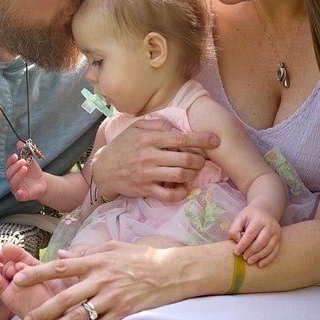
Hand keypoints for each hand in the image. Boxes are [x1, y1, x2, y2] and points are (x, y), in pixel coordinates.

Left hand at [4, 242, 188, 319]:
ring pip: (78, 317)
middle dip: (43, 311)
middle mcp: (101, 280)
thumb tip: (61, 255)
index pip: (61, 267)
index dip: (38, 274)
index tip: (18, 279)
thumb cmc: (140, 257)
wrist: (171, 271)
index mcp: (96, 262)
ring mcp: (111, 298)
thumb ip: (86, 253)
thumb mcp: (112, 248)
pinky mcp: (122, 313)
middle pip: (65, 297)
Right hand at [6, 141, 48, 200]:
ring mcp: (16, 188)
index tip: (16, 155)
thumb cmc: (33, 172)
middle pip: (9, 174)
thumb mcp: (30, 161)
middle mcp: (11, 180)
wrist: (43, 183)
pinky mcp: (21, 196)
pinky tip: (19, 191)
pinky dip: (18, 193)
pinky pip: (18, 196)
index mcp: (12, 171)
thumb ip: (24, 152)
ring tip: (25, 168)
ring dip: (17, 175)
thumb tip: (19, 142)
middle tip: (23, 161)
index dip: (10, 161)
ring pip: (13, 183)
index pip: (8, 166)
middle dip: (15, 167)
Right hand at [90, 118, 218, 203]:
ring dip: (193, 174)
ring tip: (193, 171)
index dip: (201, 139)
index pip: (181, 138)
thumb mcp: (136, 128)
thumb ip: (157, 124)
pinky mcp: (145, 190)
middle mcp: (149, 156)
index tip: (216, 140)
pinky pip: (169, 195)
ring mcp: (147, 174)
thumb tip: (177, 126)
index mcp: (149, 139)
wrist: (104, 169)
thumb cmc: (123, 146)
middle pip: (185, 159)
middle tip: (202, 160)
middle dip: (200, 160)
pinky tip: (183, 188)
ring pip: (180, 176)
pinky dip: (181, 193)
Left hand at [229, 208, 280, 266]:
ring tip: (249, 261)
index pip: (250, 234)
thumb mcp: (240, 218)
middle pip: (261, 242)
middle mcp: (270, 225)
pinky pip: (275, 251)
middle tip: (244, 257)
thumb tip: (237, 243)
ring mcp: (276, 232)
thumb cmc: (249, 217)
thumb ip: (234, 229)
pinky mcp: (279, 239)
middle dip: (251, 251)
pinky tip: (260, 264)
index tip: (236, 252)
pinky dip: (268, 259)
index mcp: (259, 219)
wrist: (264, 211)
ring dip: (258, 256)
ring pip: (268, 248)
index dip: (243, 245)